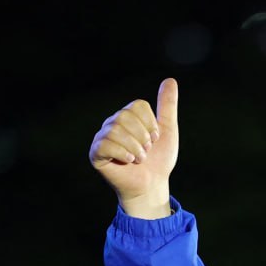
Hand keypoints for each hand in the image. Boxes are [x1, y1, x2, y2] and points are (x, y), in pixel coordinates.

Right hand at [89, 77, 179, 218]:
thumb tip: (170, 80)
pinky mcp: (96, 154)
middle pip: (125, 115)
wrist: (152, 186)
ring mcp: (102, 138)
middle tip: (146, 151)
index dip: (151, 124)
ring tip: (139, 158)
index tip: (155, 139)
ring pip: (116, 128)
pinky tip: (129, 161)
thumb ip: (167, 106)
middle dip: (143, 136)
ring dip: (135, 147)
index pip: (137, 105)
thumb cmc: (158, 160)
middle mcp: (112, 123)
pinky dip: (122, 152)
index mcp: (128, 116)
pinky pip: (105, 143)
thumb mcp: (168, 131)